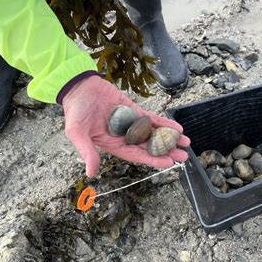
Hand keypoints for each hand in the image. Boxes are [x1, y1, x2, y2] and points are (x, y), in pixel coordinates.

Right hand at [62, 75, 189, 177]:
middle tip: (184, 156)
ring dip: (170, 138)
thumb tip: (91, 173)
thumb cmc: (75, 111)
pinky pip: (152, 119)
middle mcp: (124, 137)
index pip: (137, 155)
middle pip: (150, 147)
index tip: (169, 163)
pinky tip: (177, 128)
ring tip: (186, 143)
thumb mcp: (77, 133)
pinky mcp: (134, 111)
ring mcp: (131, 123)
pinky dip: (164, 123)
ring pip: (154, 133)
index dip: (153, 160)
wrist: (79, 87)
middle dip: (167, 152)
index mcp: (113, 145)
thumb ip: (87, 152)